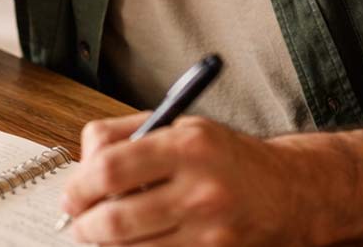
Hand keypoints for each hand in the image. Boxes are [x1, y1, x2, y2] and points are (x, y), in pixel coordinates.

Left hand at [60, 113, 314, 245]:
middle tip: (79, 222)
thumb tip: (81, 165)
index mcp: (187, 146)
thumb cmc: (226, 158)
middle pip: (114, 219)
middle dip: (84, 226)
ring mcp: (209, 231)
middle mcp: (200, 189)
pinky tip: (137, 242)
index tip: (72, 195)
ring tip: (105, 233)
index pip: (110, 169)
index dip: (79, 187)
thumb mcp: (182, 128)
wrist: (290, 193)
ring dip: (106, 245)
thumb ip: (126, 136)